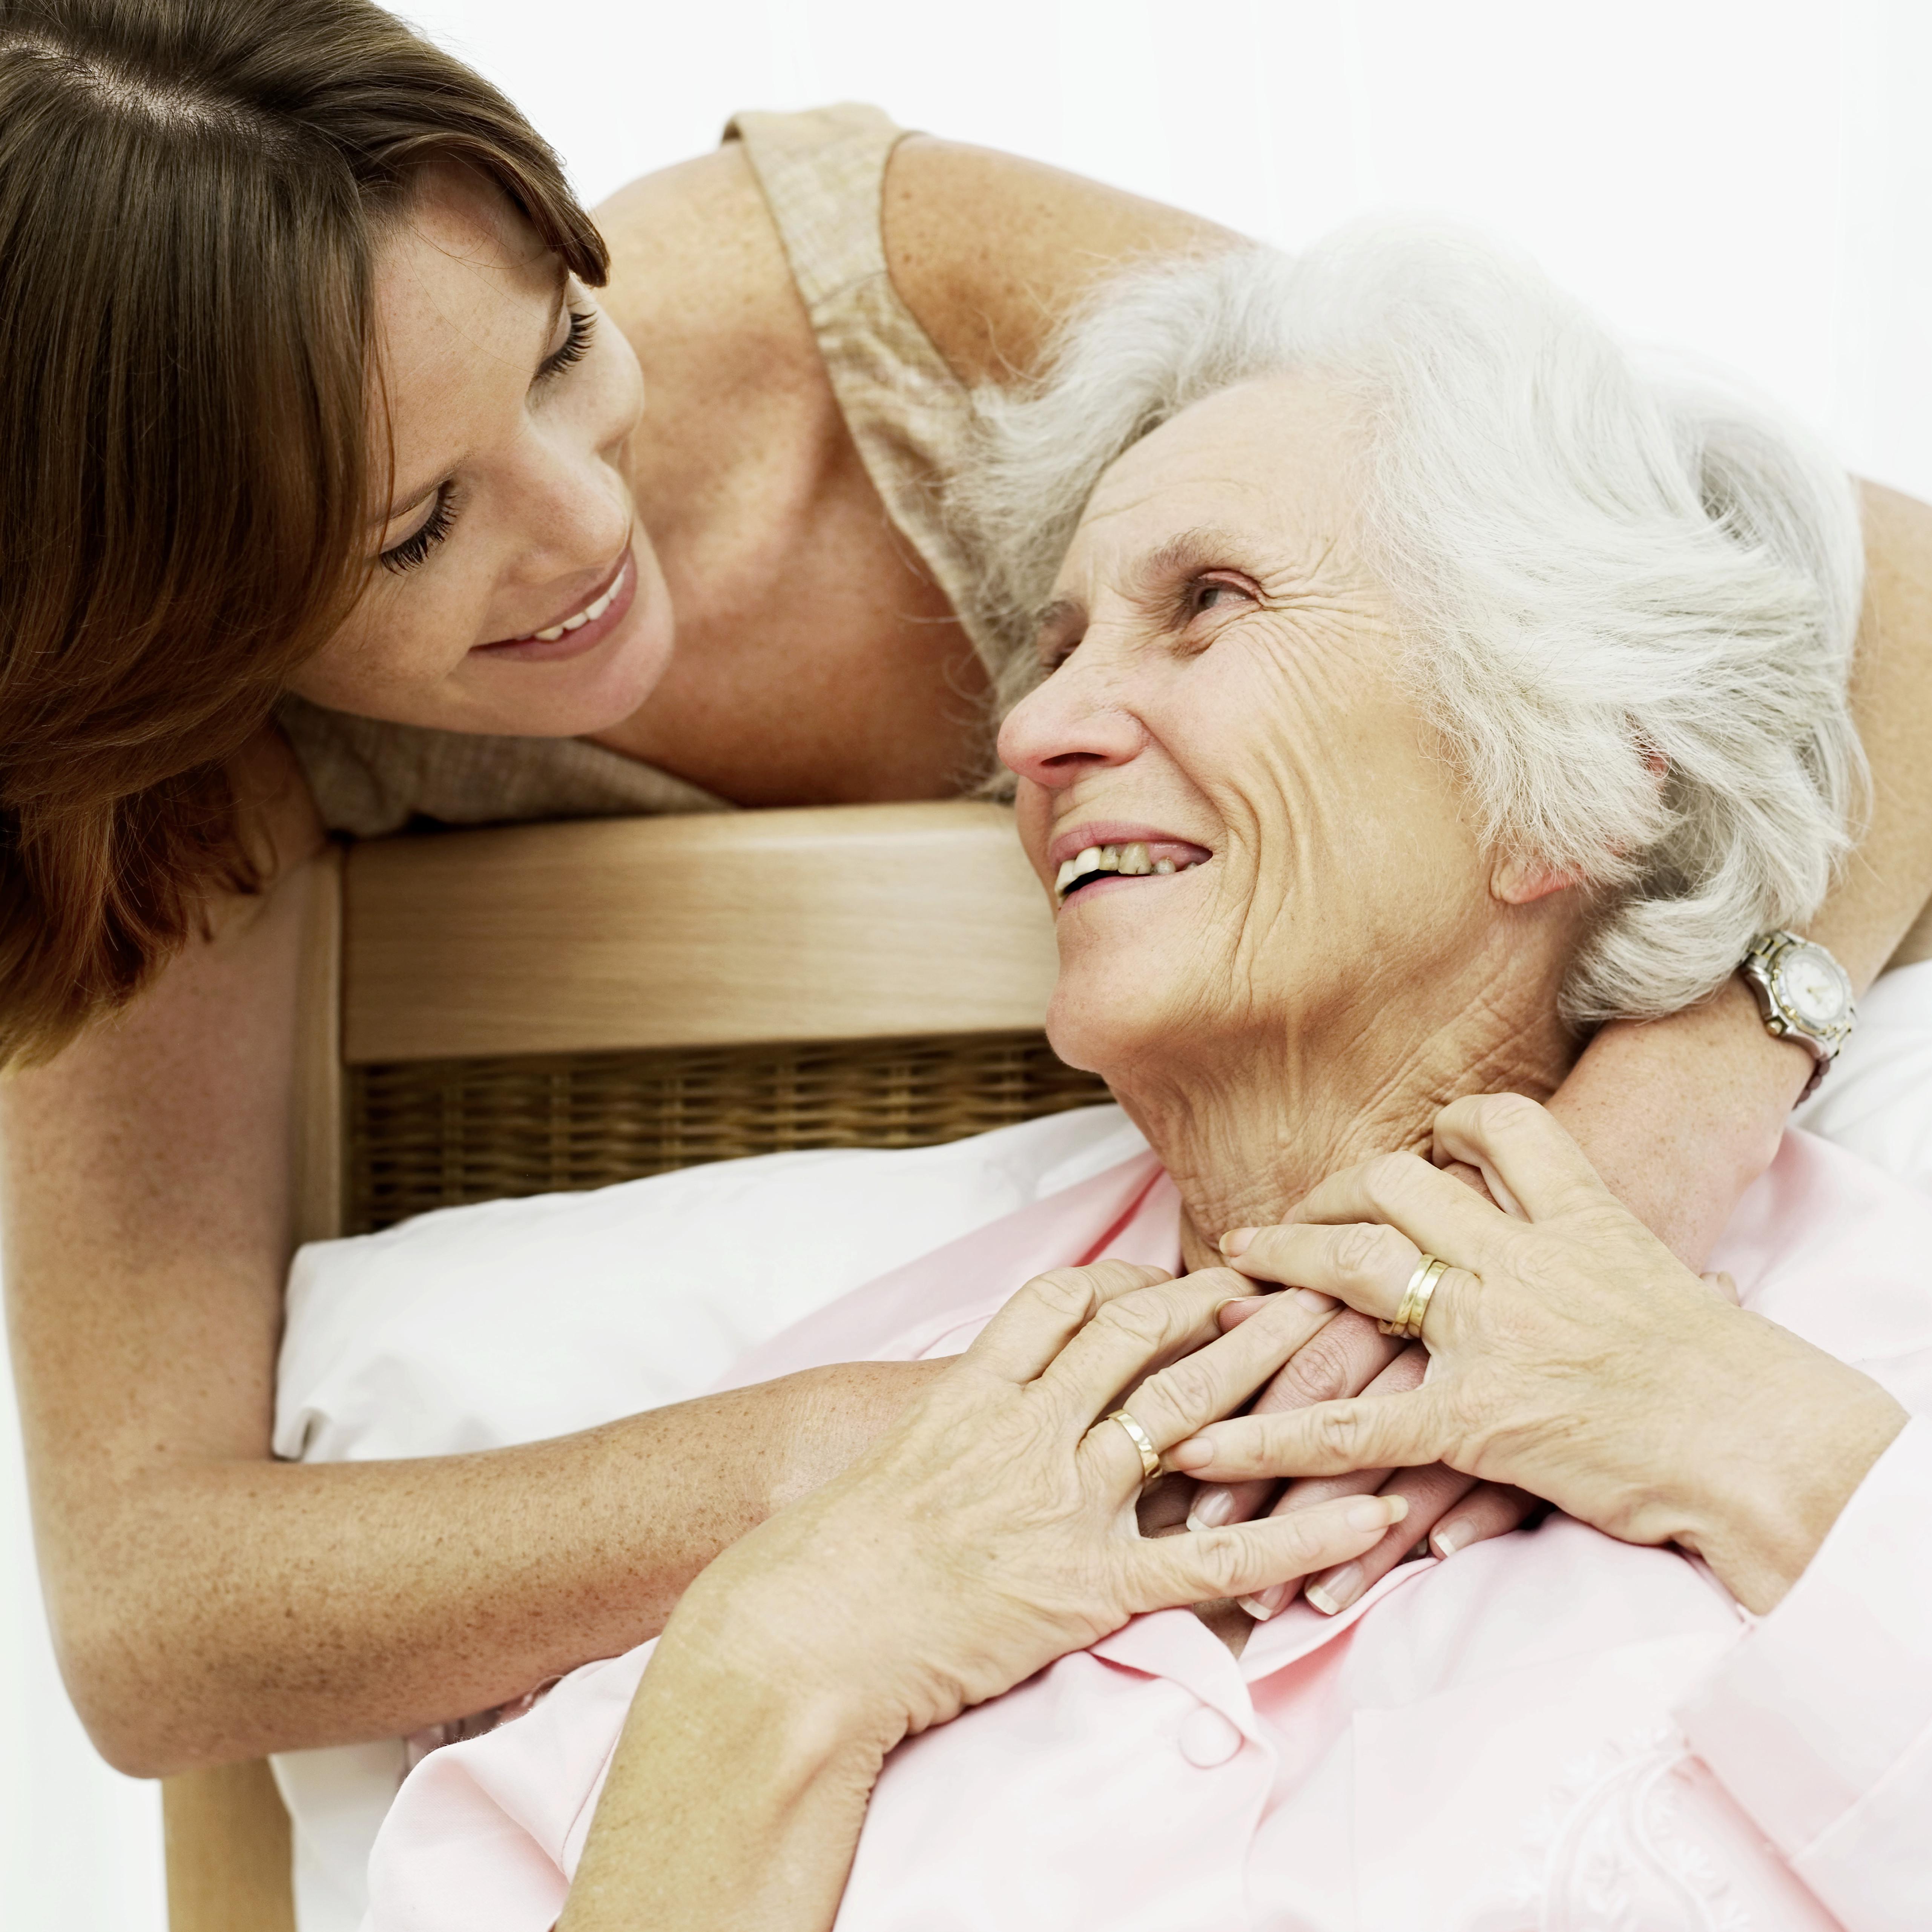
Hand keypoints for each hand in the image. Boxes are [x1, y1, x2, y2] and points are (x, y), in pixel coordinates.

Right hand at [670, 1261, 1409, 1753]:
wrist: (800, 1634)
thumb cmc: (823, 1556)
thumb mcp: (884, 1460)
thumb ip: (946, 1420)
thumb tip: (978, 1403)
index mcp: (971, 1392)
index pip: (1063, 1302)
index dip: (1127, 1280)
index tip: (1176, 1273)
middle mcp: (1024, 1429)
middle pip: (1138, 1339)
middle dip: (1219, 1301)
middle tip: (1290, 1274)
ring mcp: (1059, 1502)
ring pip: (1181, 1413)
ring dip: (1264, 1366)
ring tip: (1333, 1334)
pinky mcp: (1086, 1588)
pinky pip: (1213, 1560)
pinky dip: (1300, 1537)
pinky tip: (1367, 1515)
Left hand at [1166, 1094, 1906, 1611]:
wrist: (1765, 1445)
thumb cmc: (1733, 1375)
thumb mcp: (1678, 1280)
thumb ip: (1620, 1254)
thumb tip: (1634, 1252)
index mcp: (1582, 1215)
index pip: (1501, 1131)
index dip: (1452, 1126)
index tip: (1421, 1142)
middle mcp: (1523, 1258)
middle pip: (1399, 1190)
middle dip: (1331, 1199)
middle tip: (1284, 1224)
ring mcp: (1494, 1330)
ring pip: (1362, 1271)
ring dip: (1289, 1270)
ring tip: (1230, 1280)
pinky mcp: (1477, 1418)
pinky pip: (1356, 1425)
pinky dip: (1279, 1439)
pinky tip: (1215, 1447)